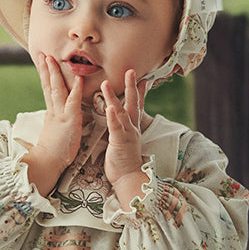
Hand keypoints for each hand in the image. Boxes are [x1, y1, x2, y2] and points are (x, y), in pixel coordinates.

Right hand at [23, 53, 82, 194]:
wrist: (49, 161)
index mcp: (51, 113)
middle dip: (46, 69)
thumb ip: (58, 121)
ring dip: (55, 73)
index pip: (47, 90)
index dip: (45, 75)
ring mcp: (61, 115)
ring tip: (52, 59)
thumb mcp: (55, 131)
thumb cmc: (54, 151)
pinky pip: (73, 102)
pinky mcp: (70, 121)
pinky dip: (76, 90)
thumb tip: (59, 116)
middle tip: (42, 53)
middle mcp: (54, 111)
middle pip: (49, 85)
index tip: (43, 62)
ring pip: (57, 90)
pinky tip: (78, 78)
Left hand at [103, 69, 148, 190]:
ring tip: (106, 83)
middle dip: (131, 86)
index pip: (136, 106)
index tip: (143, 78)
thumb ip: (122, 130)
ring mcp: (127, 134)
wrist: (129, 178)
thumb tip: (119, 123)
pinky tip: (109, 107)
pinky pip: (116, 128)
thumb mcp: (124, 142)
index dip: (139, 92)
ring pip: (121, 112)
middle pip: (132, 104)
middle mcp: (132, 128)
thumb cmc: (123, 163)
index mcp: (132, 128)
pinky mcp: (120, 143)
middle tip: (130, 71)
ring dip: (113, 97)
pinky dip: (113, 117)